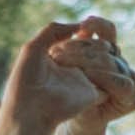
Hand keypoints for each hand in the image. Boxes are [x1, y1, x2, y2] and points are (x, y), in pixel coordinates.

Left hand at [1, 15, 134, 134]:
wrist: (29, 109)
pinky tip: (87, 72)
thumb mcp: (33, 47)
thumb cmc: (26, 79)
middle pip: (94, 46)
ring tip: (76, 65)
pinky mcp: (93, 94)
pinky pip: (109, 79)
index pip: (80, 37)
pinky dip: (104, 73)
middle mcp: (74, 67)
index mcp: (60, 56)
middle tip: (65, 56)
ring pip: (104, 59)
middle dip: (86, 44)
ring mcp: (84, 80)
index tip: (74, 35)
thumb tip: (79, 25)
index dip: (81, 32)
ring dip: (94, 55)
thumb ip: (53, 30)